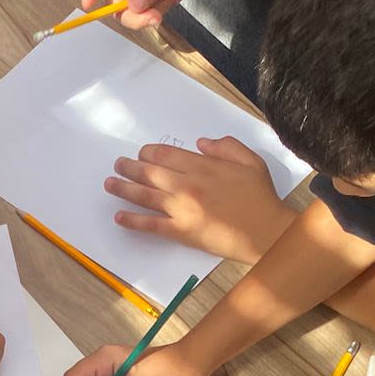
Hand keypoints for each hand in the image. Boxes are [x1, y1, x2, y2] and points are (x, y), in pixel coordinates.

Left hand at [107, 136, 291, 261]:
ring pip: (144, 196)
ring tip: (110, 184)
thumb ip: (225, 147)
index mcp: (202, 166)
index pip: (165, 155)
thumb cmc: (260, 197)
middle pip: (150, 173)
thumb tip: (201, 143)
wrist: (265, 231)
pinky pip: (151, 225)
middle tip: (118, 165)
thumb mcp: (249, 160)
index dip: (149, 153)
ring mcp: (181, 209)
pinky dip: (133, 220)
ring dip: (124, 189)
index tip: (141, 153)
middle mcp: (186, 185)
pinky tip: (119, 216)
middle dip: (130, 167)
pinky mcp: (181, 231)